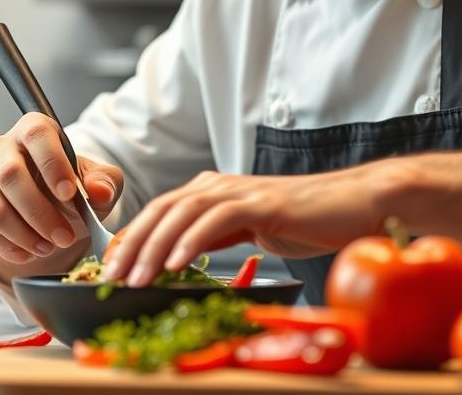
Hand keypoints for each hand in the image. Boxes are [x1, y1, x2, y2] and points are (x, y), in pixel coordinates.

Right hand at [0, 112, 123, 264]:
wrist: (47, 202)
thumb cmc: (71, 183)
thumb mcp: (97, 180)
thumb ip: (105, 182)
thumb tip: (99, 193)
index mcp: (34, 128)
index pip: (37, 136)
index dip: (52, 164)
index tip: (70, 193)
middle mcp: (1, 145)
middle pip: (11, 176)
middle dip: (40, 213)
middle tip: (65, 238)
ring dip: (24, 235)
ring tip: (49, 248)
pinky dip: (7, 246)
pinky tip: (28, 253)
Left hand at [101, 166, 387, 286]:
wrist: (352, 206)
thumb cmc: (304, 222)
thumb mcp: (248, 231)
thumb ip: (214, 236)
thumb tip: (176, 258)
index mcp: (212, 190)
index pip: (159, 212)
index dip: (131, 238)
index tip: (110, 269)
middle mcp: (220, 185)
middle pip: (162, 210)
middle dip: (132, 244)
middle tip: (111, 276)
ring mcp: (241, 191)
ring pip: (183, 213)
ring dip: (155, 246)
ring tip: (136, 277)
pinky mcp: (263, 203)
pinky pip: (219, 219)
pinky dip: (193, 240)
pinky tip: (177, 262)